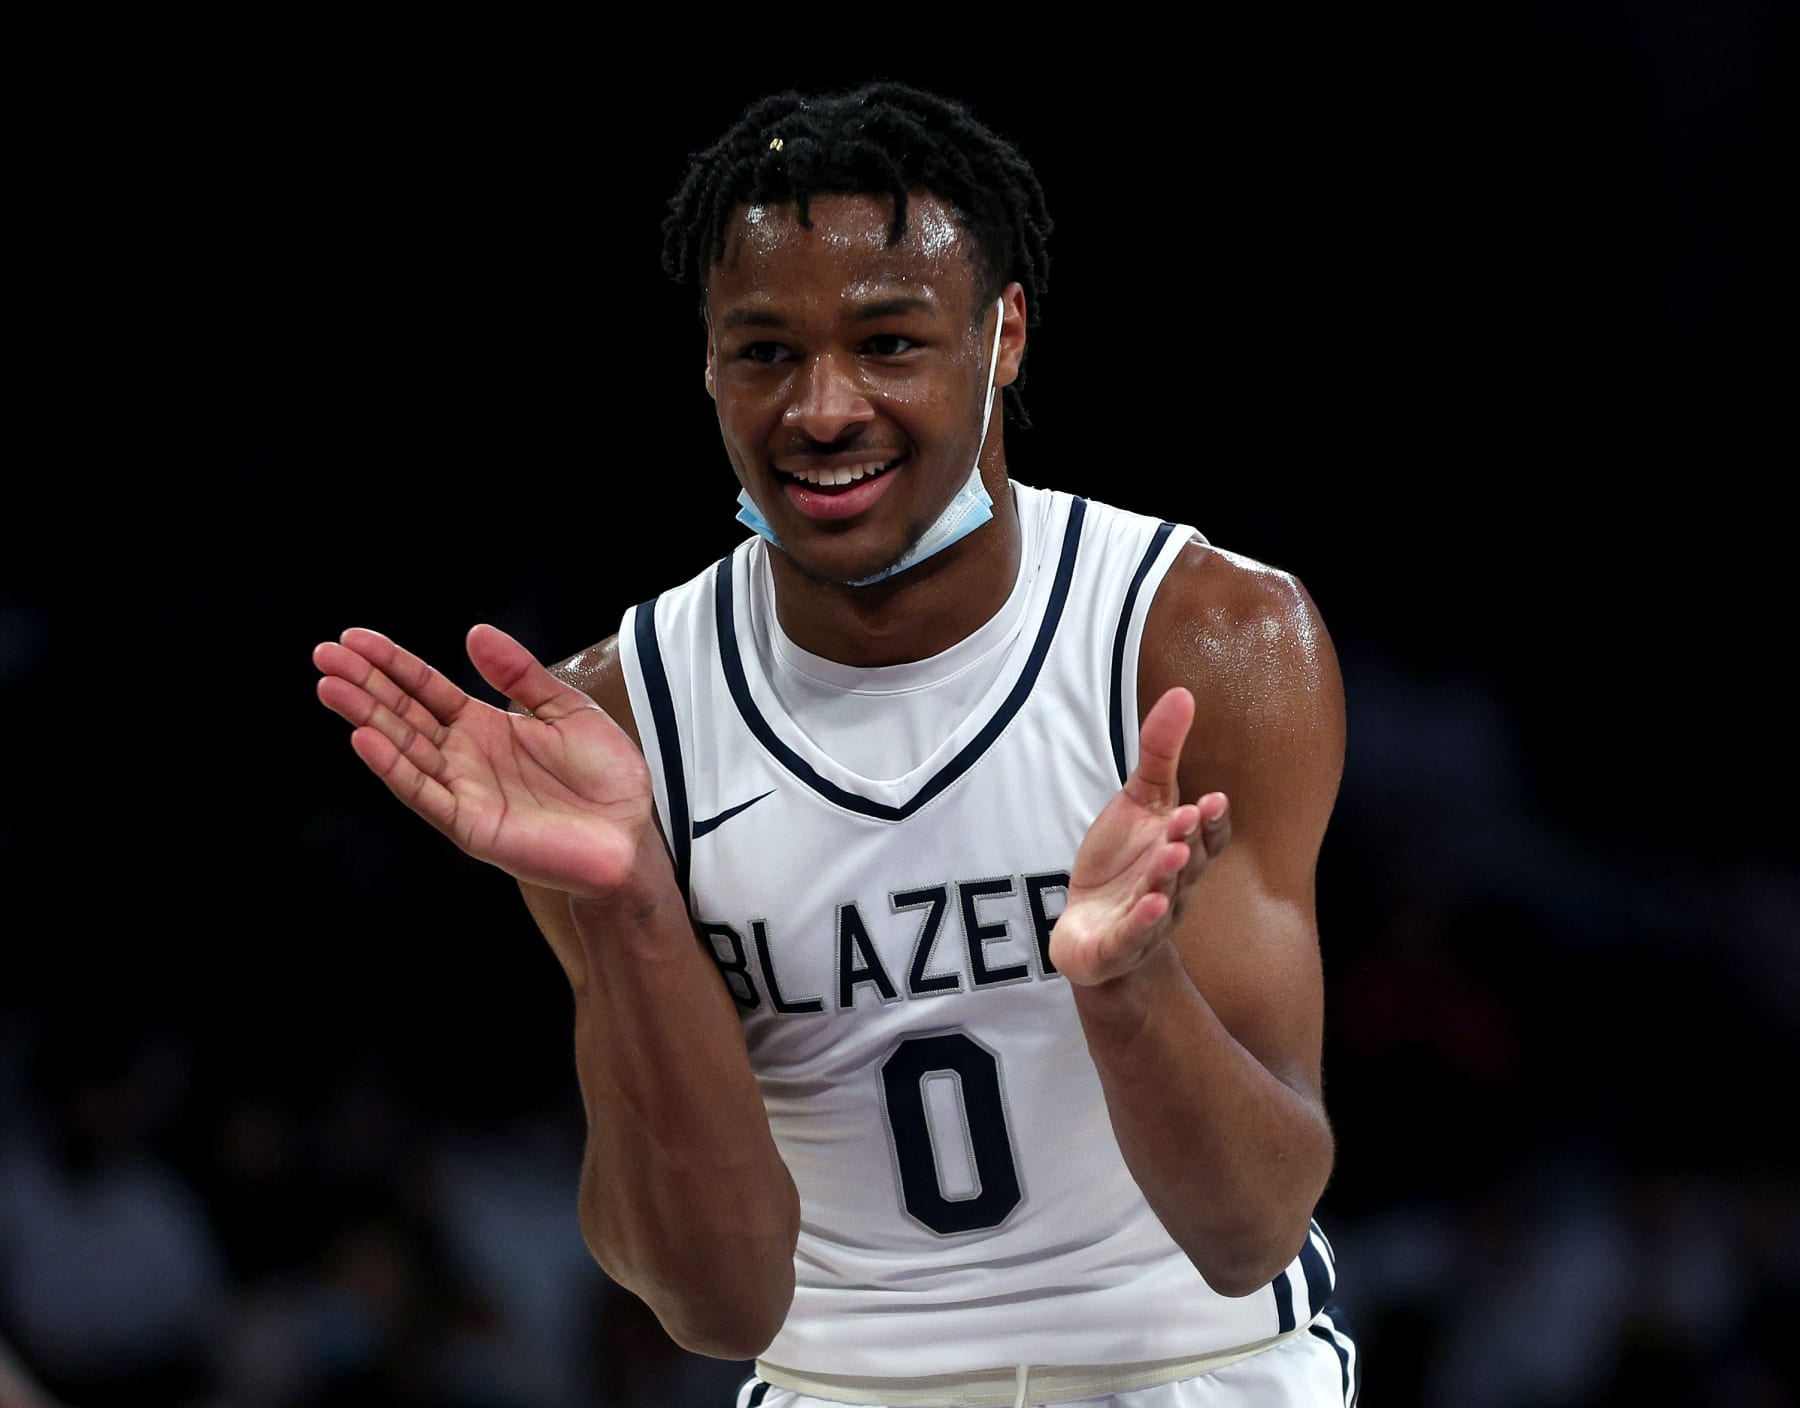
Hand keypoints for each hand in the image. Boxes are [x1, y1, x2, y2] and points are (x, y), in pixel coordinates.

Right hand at [313, 624, 656, 898]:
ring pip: (404, 749)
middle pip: (404, 714)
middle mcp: (465, 757)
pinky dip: (394, 768)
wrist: (631, 834)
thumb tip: (475, 632)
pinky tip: (365, 739)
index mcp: (485, 727)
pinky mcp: (470, 824)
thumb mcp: (567, 709)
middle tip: (325, 654)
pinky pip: (425, 793)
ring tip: (332, 687)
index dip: (392, 663)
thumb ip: (521, 673)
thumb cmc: (605, 777)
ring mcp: (464, 790)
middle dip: (364, 684)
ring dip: (367, 718)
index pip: (426, 689)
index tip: (354, 638)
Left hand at [1051, 686, 1229, 986]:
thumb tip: (1182, 694)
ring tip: (1170, 854)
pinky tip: (1148, 904)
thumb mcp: (1138, 802)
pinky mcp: (1117, 945)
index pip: (1207, 838)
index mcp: (1182, 852)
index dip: (1212, 822)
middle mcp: (1172, 887)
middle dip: (1189, 842)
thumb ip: (1160, 753)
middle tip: (1188, 817)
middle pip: (1187, 865)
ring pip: (1163, 898)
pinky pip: (1133, 936)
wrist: (1091, 928)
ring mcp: (1147, 919)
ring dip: (1168, 877)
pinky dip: (1142, 922)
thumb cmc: (1122, 861)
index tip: (1214, 798)